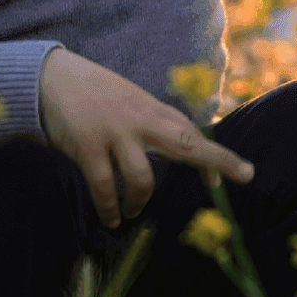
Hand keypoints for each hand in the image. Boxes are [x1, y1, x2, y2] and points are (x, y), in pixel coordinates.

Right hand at [40, 47, 254, 228]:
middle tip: (246, 175)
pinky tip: (112, 218)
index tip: (241, 173)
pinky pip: (105, 187)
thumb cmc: (92, 93)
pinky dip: (110, 208)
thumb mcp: (128, 100)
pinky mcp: (87, 146)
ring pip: (142, 178)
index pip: (191, 131)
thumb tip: (179, 146)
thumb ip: (152, 121)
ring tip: (133, 212)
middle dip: (216, 160)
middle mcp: (138, 118)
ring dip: (140, 202)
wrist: (49, 77)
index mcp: (150, 108)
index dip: (216, 156)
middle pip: (185, 141)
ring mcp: (113, 132)